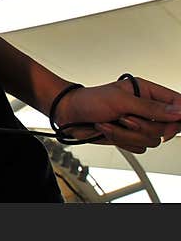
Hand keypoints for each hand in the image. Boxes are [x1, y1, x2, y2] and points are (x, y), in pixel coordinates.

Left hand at [53, 77, 180, 153]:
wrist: (69, 115)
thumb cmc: (89, 100)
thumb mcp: (121, 101)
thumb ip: (151, 108)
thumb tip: (178, 111)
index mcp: (147, 92)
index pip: (177, 104)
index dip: (178, 117)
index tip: (169, 124)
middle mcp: (146, 109)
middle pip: (166, 128)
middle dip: (142, 127)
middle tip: (124, 118)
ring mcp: (138, 124)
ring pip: (152, 140)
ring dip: (127, 134)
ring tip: (111, 122)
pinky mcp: (130, 138)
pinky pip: (139, 148)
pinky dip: (122, 141)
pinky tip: (108, 129)